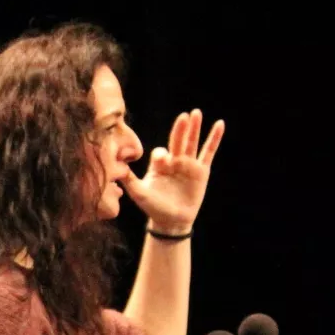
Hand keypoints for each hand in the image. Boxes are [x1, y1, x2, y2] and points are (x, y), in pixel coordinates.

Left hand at [121, 109, 225, 233]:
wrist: (171, 221)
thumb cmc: (153, 207)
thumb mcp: (138, 192)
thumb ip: (128, 179)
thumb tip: (115, 166)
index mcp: (158, 165)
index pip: (160, 152)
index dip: (162, 156)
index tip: (164, 162)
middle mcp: (173, 161)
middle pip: (177, 141)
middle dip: (180, 129)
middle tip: (184, 116)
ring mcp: (188, 165)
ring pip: (192, 142)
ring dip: (194, 128)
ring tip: (196, 113)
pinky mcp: (202, 171)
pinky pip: (209, 151)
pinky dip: (214, 138)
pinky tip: (219, 124)